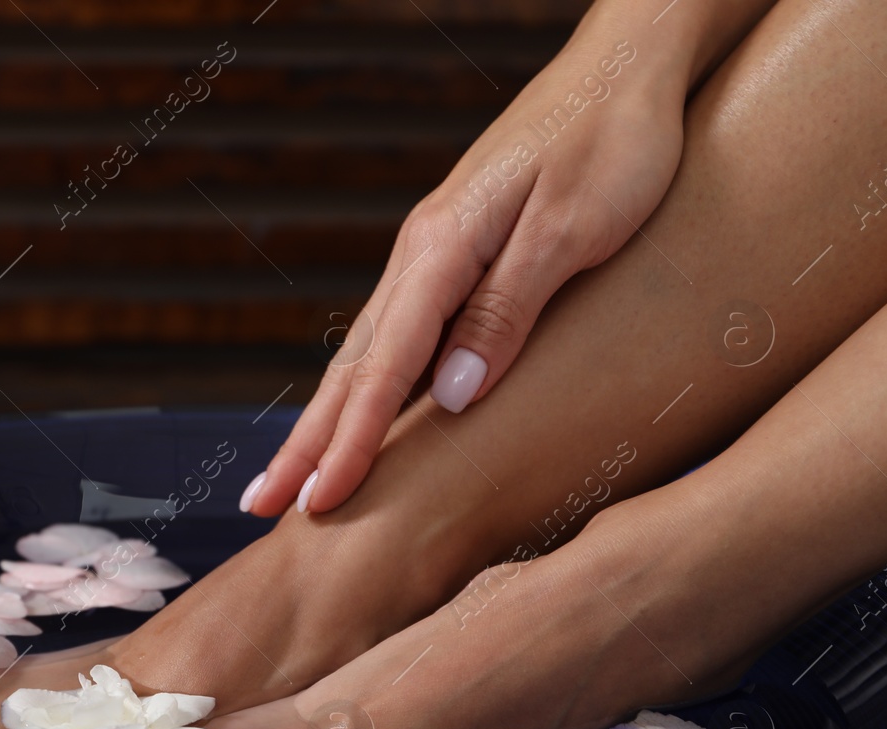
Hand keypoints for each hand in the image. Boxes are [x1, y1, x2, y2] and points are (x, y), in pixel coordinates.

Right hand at [246, 29, 687, 516]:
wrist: (626, 64)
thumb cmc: (614, 139)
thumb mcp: (573, 228)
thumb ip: (508, 311)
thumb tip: (450, 397)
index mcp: (441, 249)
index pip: (384, 368)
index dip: (352, 442)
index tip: (319, 504)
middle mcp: (422, 254)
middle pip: (351, 366)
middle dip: (306, 442)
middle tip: (260, 506)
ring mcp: (434, 255)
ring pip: (366, 352)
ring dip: (327, 419)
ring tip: (293, 476)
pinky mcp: (458, 255)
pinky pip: (398, 337)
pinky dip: (366, 386)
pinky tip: (360, 413)